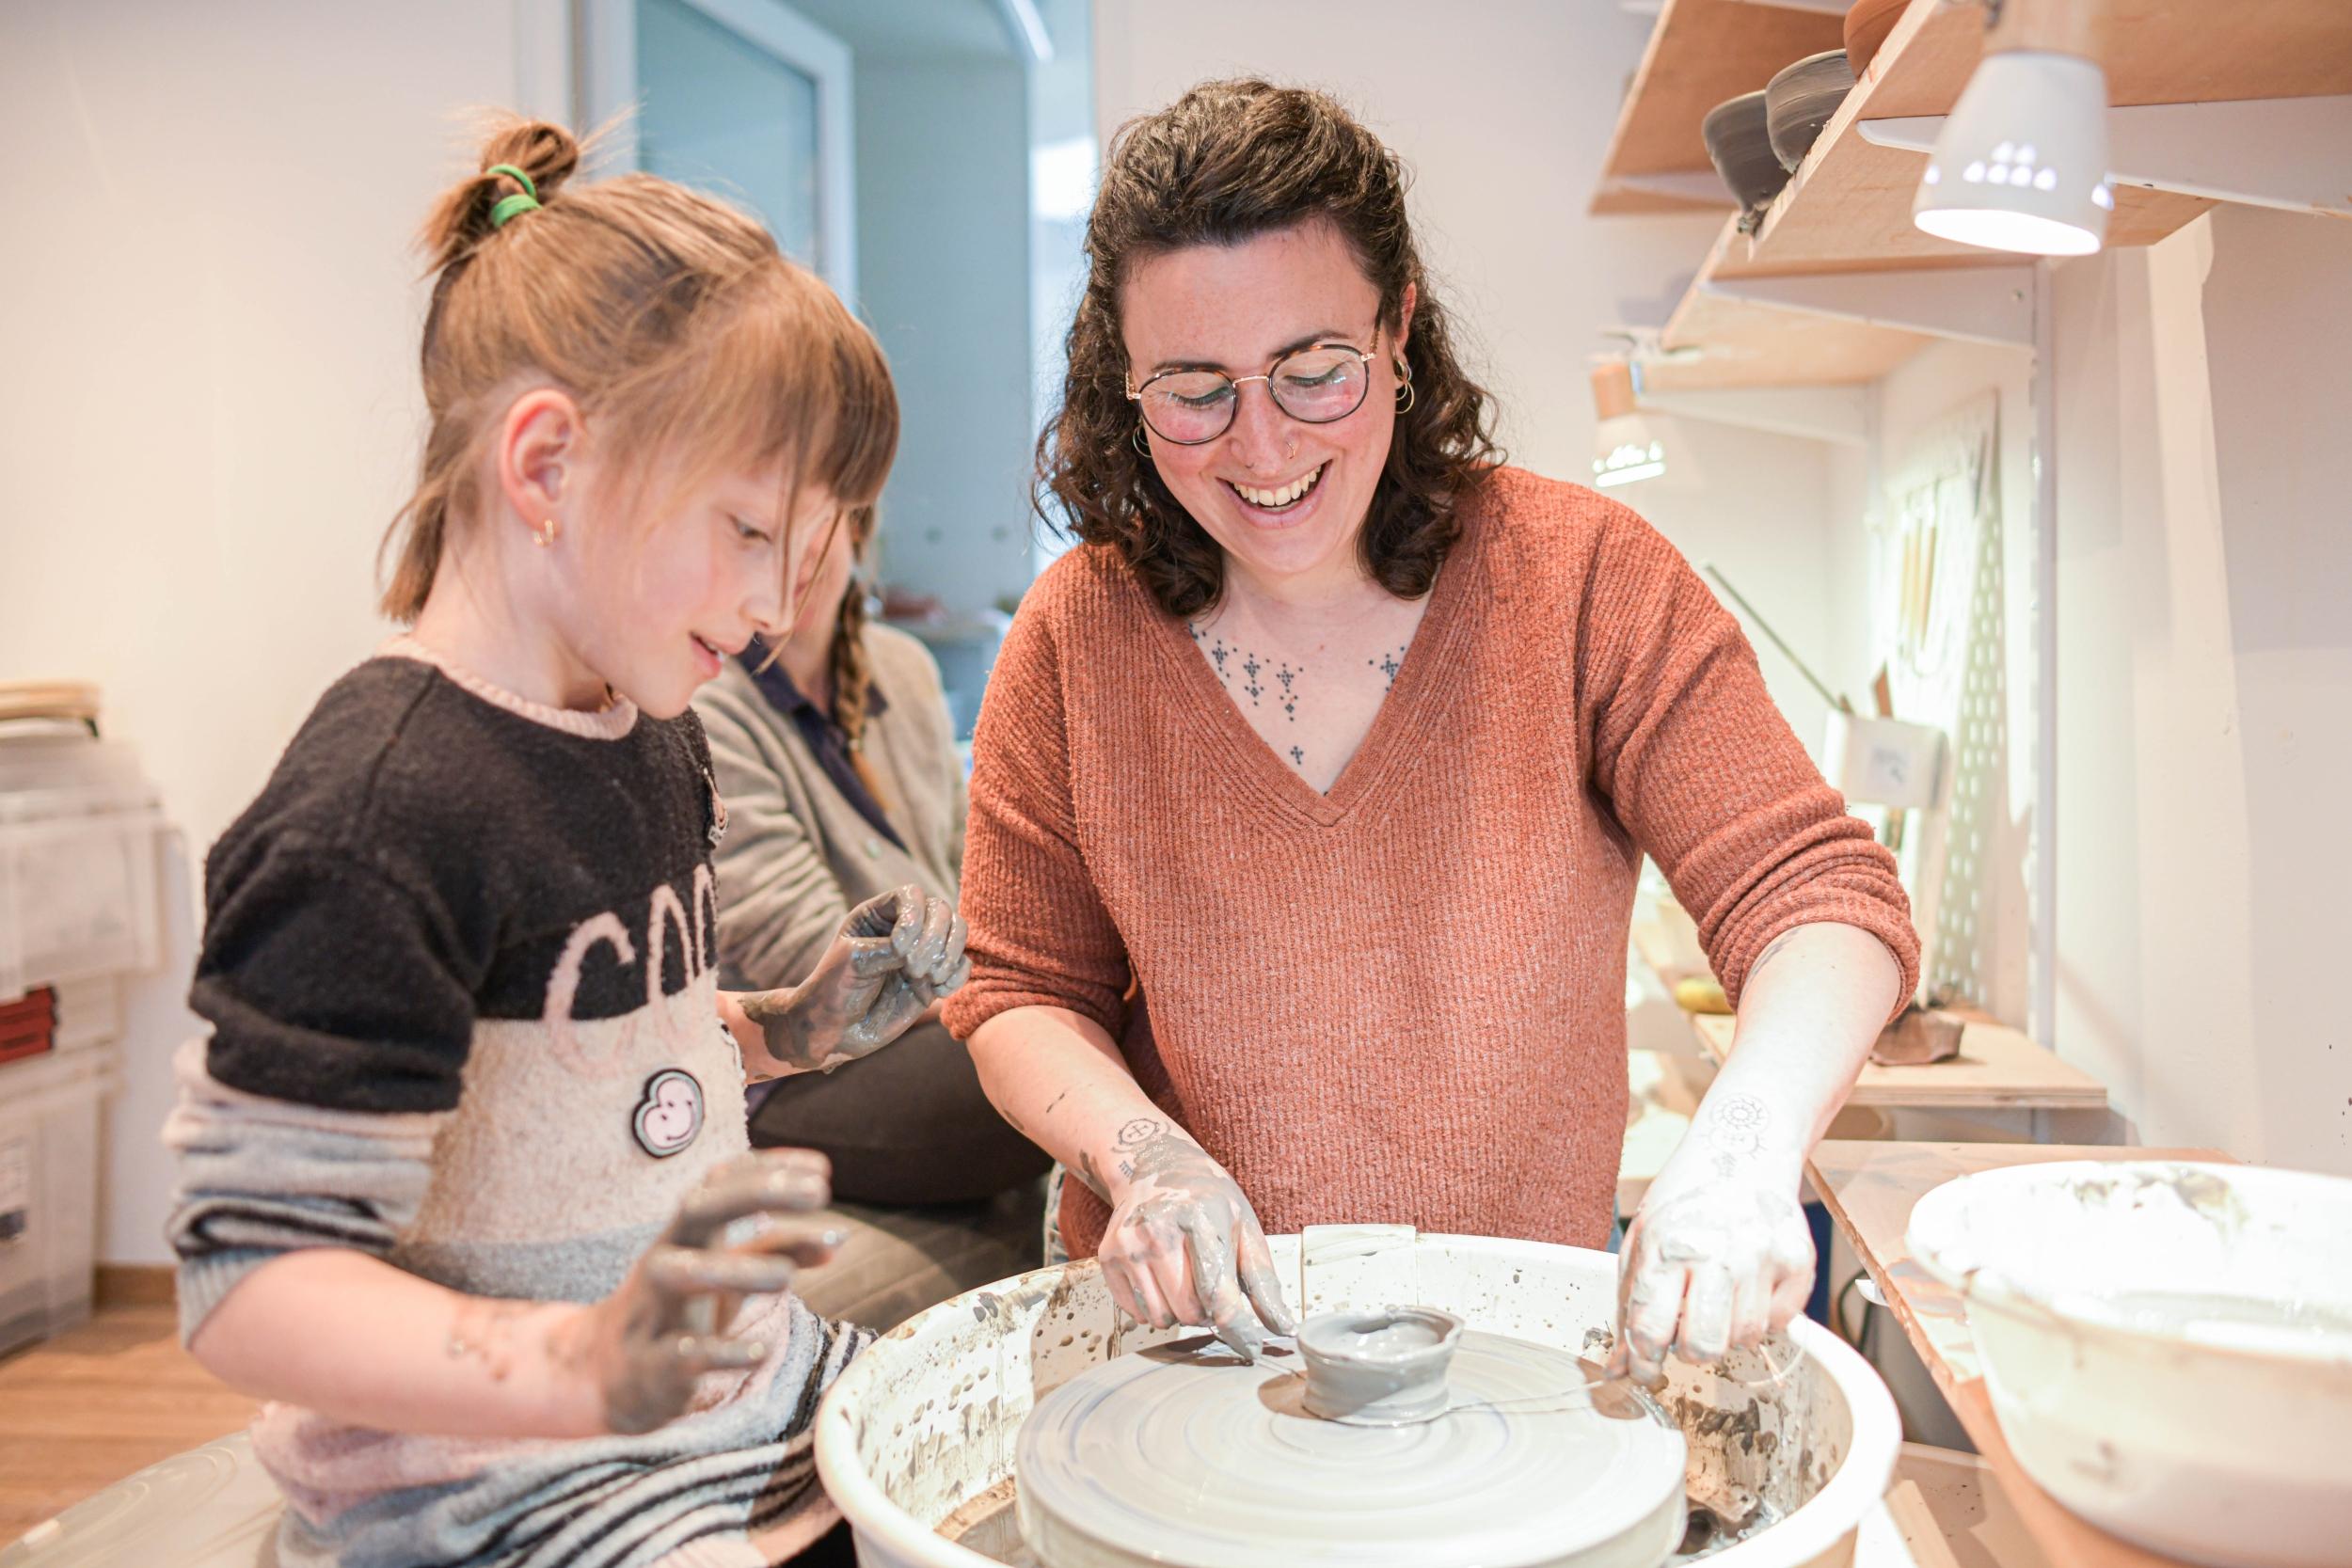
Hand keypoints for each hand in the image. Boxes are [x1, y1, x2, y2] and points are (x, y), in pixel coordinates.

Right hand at [570, 1149, 840, 1433]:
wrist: (601, 1377)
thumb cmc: (676, 1313)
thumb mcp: (726, 1278)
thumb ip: (776, 1254)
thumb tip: (837, 1238)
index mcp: (684, 1234)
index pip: (720, 1181)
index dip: (769, 1168)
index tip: (823, 1169)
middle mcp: (664, 1258)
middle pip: (698, 1207)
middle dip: (755, 1192)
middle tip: (819, 1193)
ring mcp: (651, 1308)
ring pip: (683, 1273)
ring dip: (737, 1269)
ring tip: (788, 1277)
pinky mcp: (649, 1363)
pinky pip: (682, 1352)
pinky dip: (722, 1350)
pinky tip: (760, 1350)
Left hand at [744, 885, 967, 1072]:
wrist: (833, 1030)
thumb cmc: (834, 989)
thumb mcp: (854, 960)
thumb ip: (889, 949)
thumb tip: (922, 949)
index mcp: (878, 915)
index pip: (912, 896)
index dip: (915, 917)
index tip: (899, 948)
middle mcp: (903, 929)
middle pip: (941, 911)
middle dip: (933, 940)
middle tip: (915, 970)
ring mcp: (921, 953)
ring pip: (957, 933)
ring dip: (949, 955)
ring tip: (929, 979)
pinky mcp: (932, 979)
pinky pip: (962, 966)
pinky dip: (957, 975)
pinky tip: (939, 991)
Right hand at [1092, 1120, 1294, 1360]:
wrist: (1156, 1166)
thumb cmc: (1208, 1199)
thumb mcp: (1244, 1227)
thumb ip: (1263, 1281)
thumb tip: (1283, 1327)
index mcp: (1201, 1219)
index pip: (1219, 1294)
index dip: (1240, 1330)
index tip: (1251, 1347)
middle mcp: (1158, 1231)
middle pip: (1190, 1312)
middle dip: (1208, 1312)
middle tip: (1211, 1286)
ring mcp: (1128, 1245)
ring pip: (1162, 1318)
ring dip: (1180, 1312)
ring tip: (1185, 1279)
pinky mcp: (1107, 1257)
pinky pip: (1137, 1313)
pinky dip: (1155, 1307)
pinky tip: (1161, 1277)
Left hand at [1609, 1176, 1812, 1388]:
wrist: (1742, 1153)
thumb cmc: (1685, 1201)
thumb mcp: (1642, 1242)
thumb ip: (1629, 1306)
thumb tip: (1617, 1369)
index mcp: (1668, 1247)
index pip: (1650, 1329)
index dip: (1642, 1363)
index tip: (1641, 1371)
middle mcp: (1717, 1253)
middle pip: (1702, 1347)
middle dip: (1689, 1350)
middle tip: (1686, 1329)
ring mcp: (1762, 1258)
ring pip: (1743, 1339)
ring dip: (1727, 1329)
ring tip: (1718, 1293)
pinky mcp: (1798, 1262)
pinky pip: (1779, 1322)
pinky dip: (1762, 1315)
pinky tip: (1748, 1284)